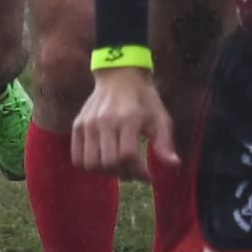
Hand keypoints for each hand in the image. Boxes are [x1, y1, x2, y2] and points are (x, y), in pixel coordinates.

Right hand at [72, 65, 173, 179]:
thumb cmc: (144, 99)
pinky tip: (104, 162)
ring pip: (92, 164)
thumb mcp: (160, 117)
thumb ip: (165, 142)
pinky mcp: (78, 125)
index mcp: (128, 118)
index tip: (148, 176)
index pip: (128, 155)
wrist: (119, 76)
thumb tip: (174, 165)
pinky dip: (90, 167)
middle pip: (110, 163)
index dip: (139, 172)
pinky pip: (77, 158)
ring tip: (119, 168)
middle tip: (134, 172)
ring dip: (107, 173)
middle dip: (125, 174)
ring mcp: (88, 123)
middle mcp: (105, 121)